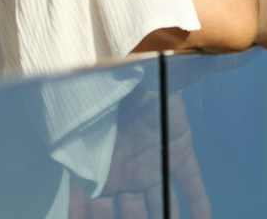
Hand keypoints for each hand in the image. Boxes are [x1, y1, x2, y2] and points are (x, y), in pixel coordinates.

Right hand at [67, 89, 210, 217]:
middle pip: (127, 214)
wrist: (136, 64)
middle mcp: (124, 171)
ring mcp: (152, 165)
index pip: (86, 203)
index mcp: (99, 164)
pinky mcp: (178, 152)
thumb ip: (82, 135)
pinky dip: (199, 204)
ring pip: (158, 206)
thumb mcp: (88, 111)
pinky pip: (191, 183)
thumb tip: (68, 166)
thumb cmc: (105, 85)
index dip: (82, 217)